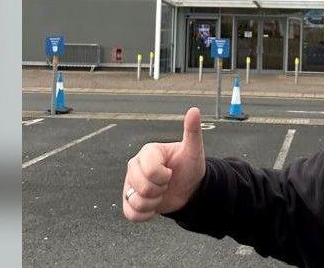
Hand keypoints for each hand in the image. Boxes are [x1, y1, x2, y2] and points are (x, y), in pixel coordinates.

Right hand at [122, 107, 205, 221]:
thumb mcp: (193, 150)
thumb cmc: (189, 167)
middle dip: (160, 190)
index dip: (164, 177)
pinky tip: (154, 206)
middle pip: (143, 188)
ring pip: (137, 202)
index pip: (150, 170)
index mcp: (147, 152)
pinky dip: (145, 214)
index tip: (171, 172)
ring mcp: (130, 183)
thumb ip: (192, 131)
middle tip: (167, 183)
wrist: (188, 188)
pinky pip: (130, 214)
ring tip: (161, 193)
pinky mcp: (128, 200)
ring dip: (154, 203)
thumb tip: (194, 110)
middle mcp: (134, 166)